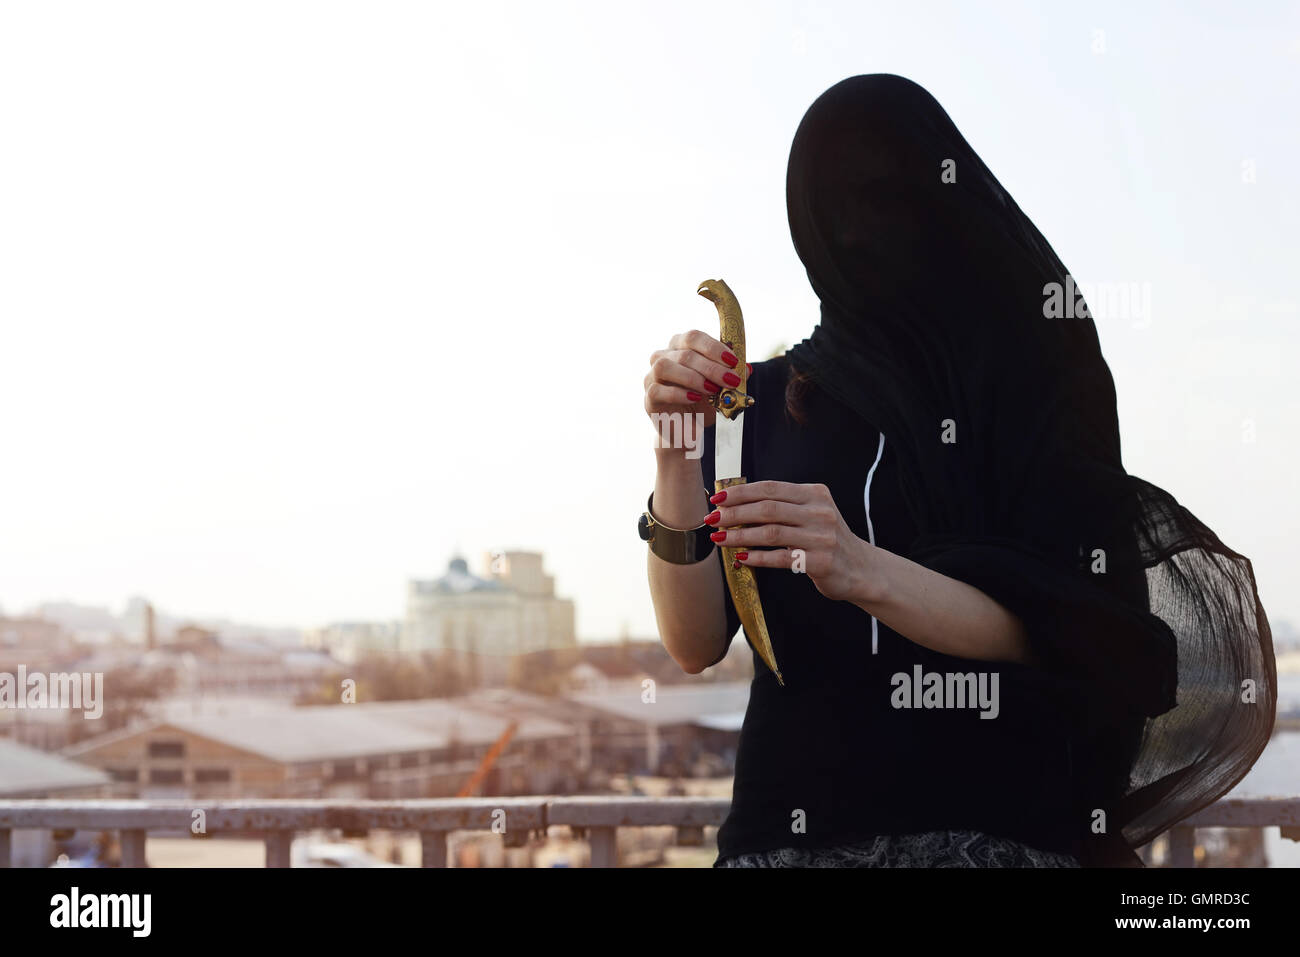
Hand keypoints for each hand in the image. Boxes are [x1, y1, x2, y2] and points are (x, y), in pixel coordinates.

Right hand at [644, 329, 747, 436]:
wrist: (688, 430)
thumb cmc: (703, 403)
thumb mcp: (722, 388)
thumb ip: (732, 376)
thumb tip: (746, 368)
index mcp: (680, 347)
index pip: (693, 337)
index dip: (714, 347)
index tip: (733, 361)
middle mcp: (663, 357)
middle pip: (684, 353)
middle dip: (711, 367)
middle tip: (730, 380)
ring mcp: (652, 376)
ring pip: (665, 366)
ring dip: (693, 377)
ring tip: (712, 389)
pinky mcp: (649, 397)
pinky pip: (657, 390)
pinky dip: (678, 393)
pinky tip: (694, 398)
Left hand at [704, 481, 879, 603]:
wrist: (861, 569)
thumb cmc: (826, 540)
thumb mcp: (811, 514)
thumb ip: (783, 506)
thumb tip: (735, 504)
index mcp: (815, 494)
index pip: (770, 488)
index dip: (741, 492)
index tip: (717, 498)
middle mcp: (820, 512)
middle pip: (768, 508)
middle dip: (735, 513)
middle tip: (712, 519)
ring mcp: (822, 537)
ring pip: (771, 532)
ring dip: (740, 535)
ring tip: (719, 538)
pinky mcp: (820, 561)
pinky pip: (781, 557)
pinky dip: (758, 557)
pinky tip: (741, 558)